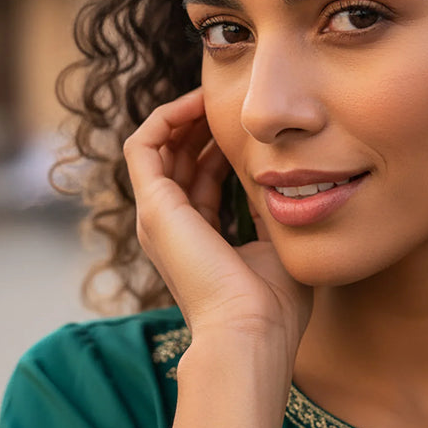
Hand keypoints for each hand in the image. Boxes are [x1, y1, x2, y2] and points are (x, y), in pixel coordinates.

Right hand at [123, 89, 311, 361]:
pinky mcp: (153, 208)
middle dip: (203, 124)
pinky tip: (199, 103)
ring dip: (185, 116)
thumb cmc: (274, 304)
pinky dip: (168, 118)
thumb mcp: (278, 243)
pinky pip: (144, 145)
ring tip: (215, 94)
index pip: (202, 179)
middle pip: (178, 159)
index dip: (222, 146)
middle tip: (231, 100)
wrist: (252, 333)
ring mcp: (157, 217)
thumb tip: (283, 176)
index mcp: (199, 239)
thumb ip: (272, 210)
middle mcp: (171, 227)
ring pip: (158, 147)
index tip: (249, 124)